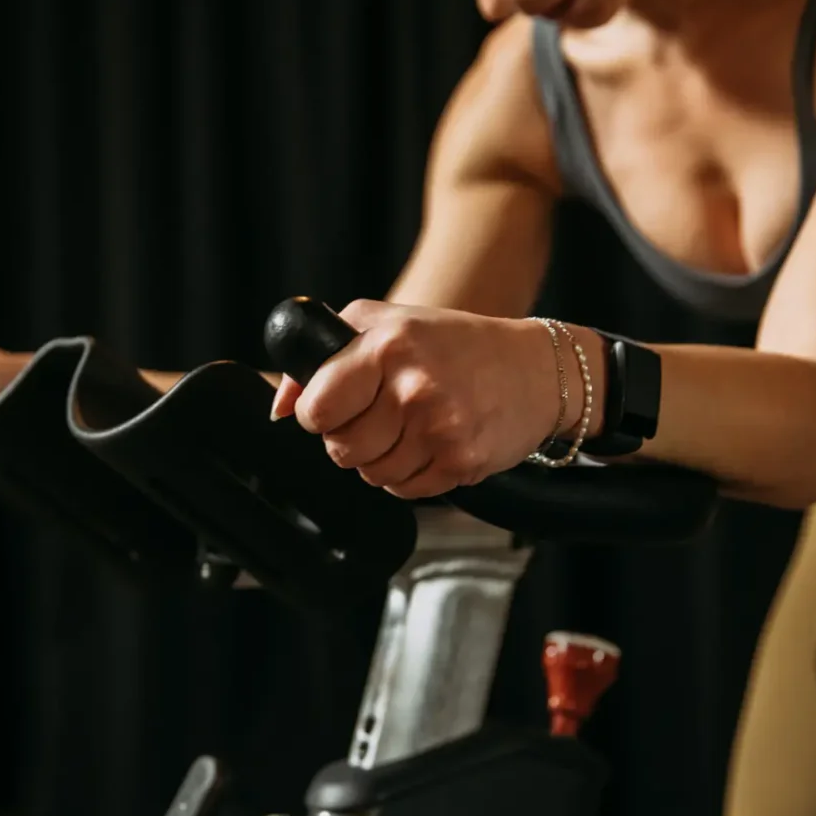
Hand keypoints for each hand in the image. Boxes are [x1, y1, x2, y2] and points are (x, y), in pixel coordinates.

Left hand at [268, 300, 565, 498]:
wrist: (535, 370)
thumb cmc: (453, 344)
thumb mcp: (384, 325)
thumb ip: (321, 358)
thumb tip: (279, 407)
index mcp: (387, 345)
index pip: (315, 410)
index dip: (320, 414)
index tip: (338, 406)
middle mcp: (413, 386)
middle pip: (341, 450)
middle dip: (353, 439)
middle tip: (383, 416)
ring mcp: (440, 426)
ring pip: (371, 475)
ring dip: (383, 459)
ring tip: (412, 428)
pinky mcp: (462, 461)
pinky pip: (406, 491)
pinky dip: (413, 475)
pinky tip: (434, 443)